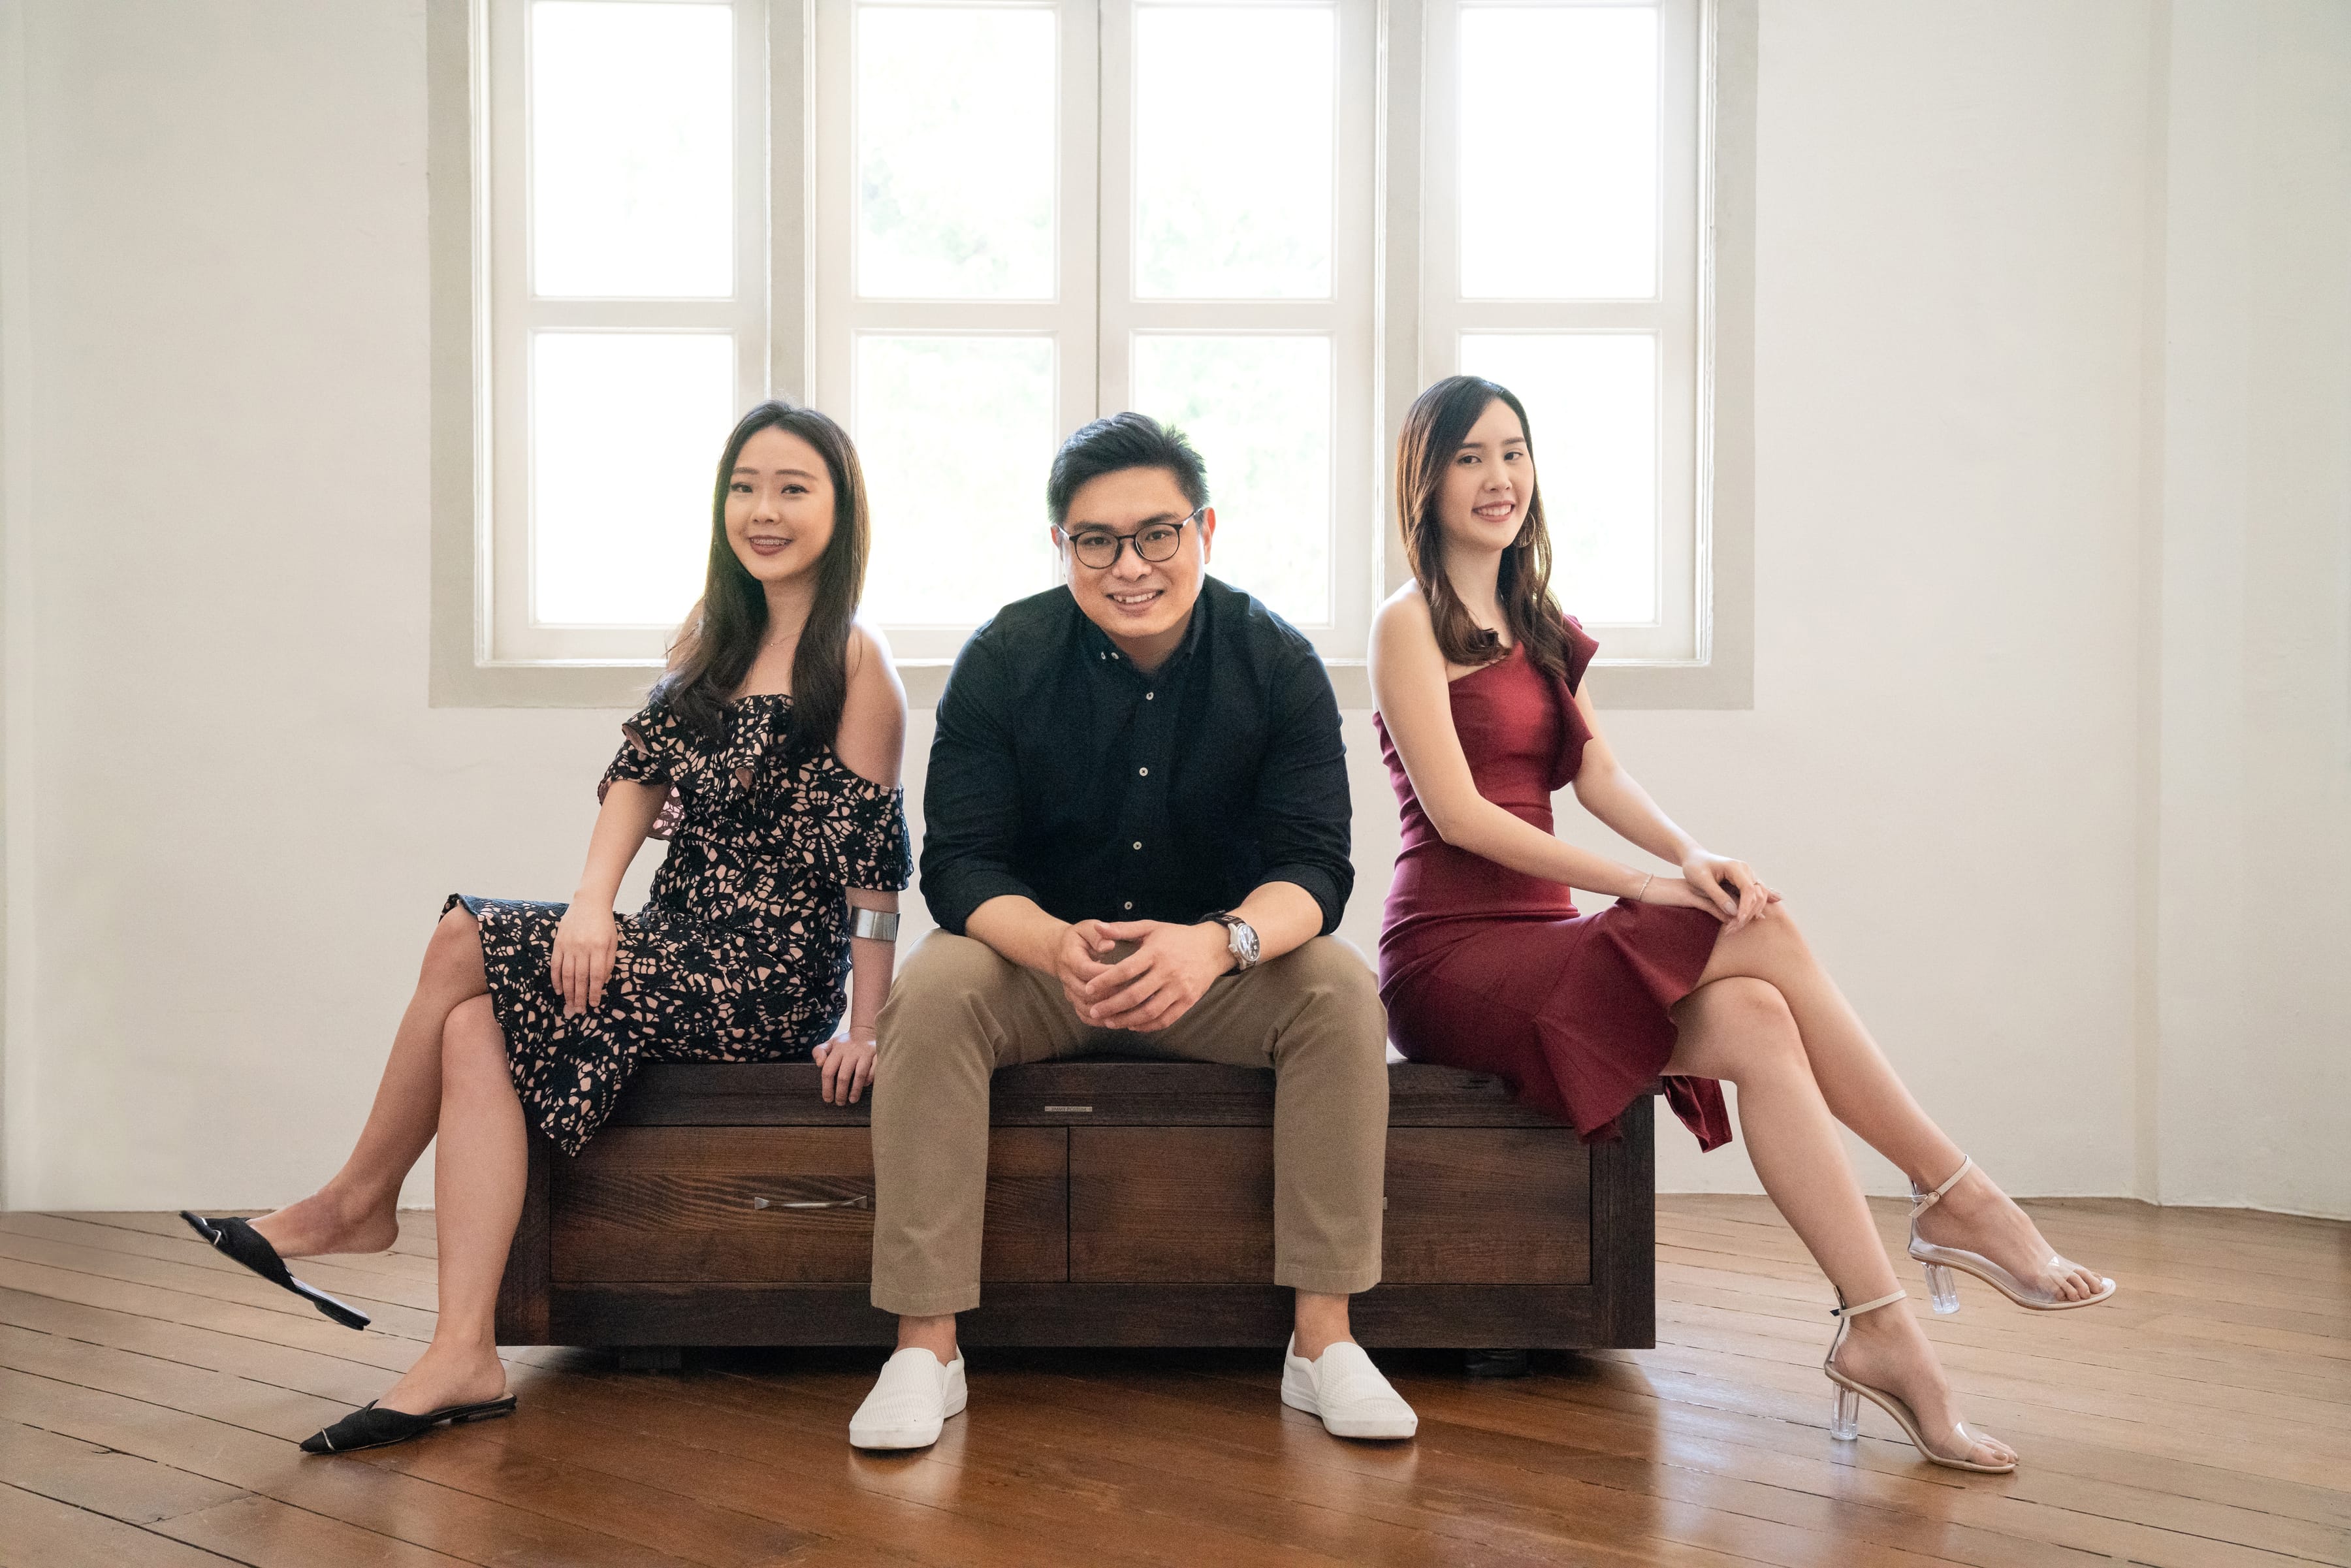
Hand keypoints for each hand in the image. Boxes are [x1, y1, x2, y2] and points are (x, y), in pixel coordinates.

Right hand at [550, 903, 618, 1015]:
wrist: (589, 903)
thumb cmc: (604, 924)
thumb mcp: (613, 942)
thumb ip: (608, 962)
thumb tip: (602, 982)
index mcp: (599, 947)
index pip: (596, 975)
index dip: (595, 992)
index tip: (594, 1005)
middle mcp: (582, 947)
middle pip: (580, 978)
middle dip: (580, 997)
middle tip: (580, 1011)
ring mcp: (568, 945)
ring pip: (567, 974)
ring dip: (568, 992)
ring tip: (570, 1005)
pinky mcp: (558, 943)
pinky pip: (555, 965)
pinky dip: (556, 979)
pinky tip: (559, 990)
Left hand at [812, 1030, 876, 1104]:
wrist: (866, 1030)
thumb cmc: (845, 1043)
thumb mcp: (830, 1044)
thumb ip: (819, 1052)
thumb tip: (819, 1064)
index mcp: (838, 1049)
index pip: (828, 1071)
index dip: (827, 1087)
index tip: (828, 1099)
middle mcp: (851, 1050)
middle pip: (843, 1076)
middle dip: (841, 1093)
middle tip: (840, 1103)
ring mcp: (866, 1052)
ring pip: (860, 1074)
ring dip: (855, 1090)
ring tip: (852, 1100)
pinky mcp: (878, 1053)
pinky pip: (874, 1070)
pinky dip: (870, 1079)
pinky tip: (866, 1086)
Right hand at [1053, 919, 1121, 1019]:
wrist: (1059, 951)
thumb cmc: (1079, 938)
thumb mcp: (1087, 928)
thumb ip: (1098, 935)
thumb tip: (1109, 945)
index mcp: (1070, 958)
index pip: (1088, 970)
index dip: (1107, 974)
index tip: (1129, 972)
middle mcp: (1067, 978)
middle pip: (1087, 993)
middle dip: (1111, 995)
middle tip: (1135, 993)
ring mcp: (1069, 992)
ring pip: (1087, 1008)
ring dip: (1108, 1011)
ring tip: (1130, 1009)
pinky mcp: (1074, 1002)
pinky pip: (1085, 1017)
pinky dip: (1100, 1021)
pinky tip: (1118, 1019)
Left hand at [1077, 920, 1232, 1032]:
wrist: (1213, 948)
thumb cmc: (1177, 937)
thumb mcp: (1151, 928)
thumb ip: (1122, 929)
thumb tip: (1097, 926)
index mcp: (1156, 952)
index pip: (1126, 970)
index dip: (1105, 981)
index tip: (1088, 989)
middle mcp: (1168, 972)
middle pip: (1135, 995)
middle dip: (1111, 1006)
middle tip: (1093, 1011)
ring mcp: (1180, 988)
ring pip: (1149, 1012)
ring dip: (1126, 1020)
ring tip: (1109, 1022)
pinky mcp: (1188, 1001)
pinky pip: (1166, 1019)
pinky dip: (1147, 1026)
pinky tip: (1132, 1025)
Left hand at [1672, 851, 1780, 931]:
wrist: (1694, 858)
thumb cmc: (1695, 867)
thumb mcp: (1702, 881)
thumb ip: (1717, 895)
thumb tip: (1734, 912)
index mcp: (1736, 867)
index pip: (1748, 889)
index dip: (1745, 907)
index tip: (1737, 921)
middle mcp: (1746, 870)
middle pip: (1757, 895)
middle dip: (1748, 913)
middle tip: (1733, 928)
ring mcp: (1748, 876)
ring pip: (1759, 896)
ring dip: (1751, 913)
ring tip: (1736, 927)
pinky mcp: (1746, 882)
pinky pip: (1756, 896)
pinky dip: (1753, 908)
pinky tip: (1757, 918)